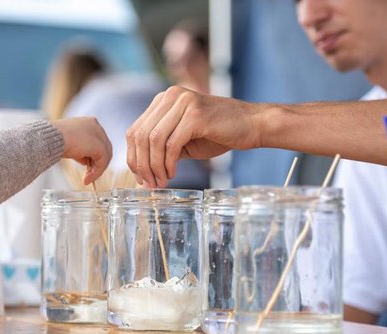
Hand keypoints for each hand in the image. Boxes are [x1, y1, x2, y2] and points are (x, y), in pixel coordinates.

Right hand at [51, 117, 112, 184]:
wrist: (48, 139)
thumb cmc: (53, 140)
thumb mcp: (69, 143)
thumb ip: (80, 150)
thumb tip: (86, 161)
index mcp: (88, 122)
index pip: (97, 141)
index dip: (94, 155)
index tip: (87, 167)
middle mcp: (96, 126)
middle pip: (104, 148)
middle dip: (97, 163)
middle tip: (88, 175)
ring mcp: (99, 134)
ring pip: (104, 156)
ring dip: (96, 170)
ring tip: (86, 179)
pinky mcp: (100, 146)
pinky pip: (102, 162)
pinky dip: (96, 173)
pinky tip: (86, 179)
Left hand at [126, 86, 262, 187]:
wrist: (253, 125)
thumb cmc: (220, 133)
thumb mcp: (184, 140)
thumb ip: (163, 147)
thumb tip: (141, 169)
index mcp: (164, 99)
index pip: (135, 129)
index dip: (134, 157)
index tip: (141, 178)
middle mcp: (170, 96)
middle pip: (140, 135)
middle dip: (142, 164)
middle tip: (149, 184)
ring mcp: (182, 102)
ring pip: (153, 140)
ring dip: (154, 166)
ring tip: (161, 182)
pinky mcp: (195, 115)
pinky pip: (171, 144)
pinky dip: (168, 163)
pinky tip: (173, 174)